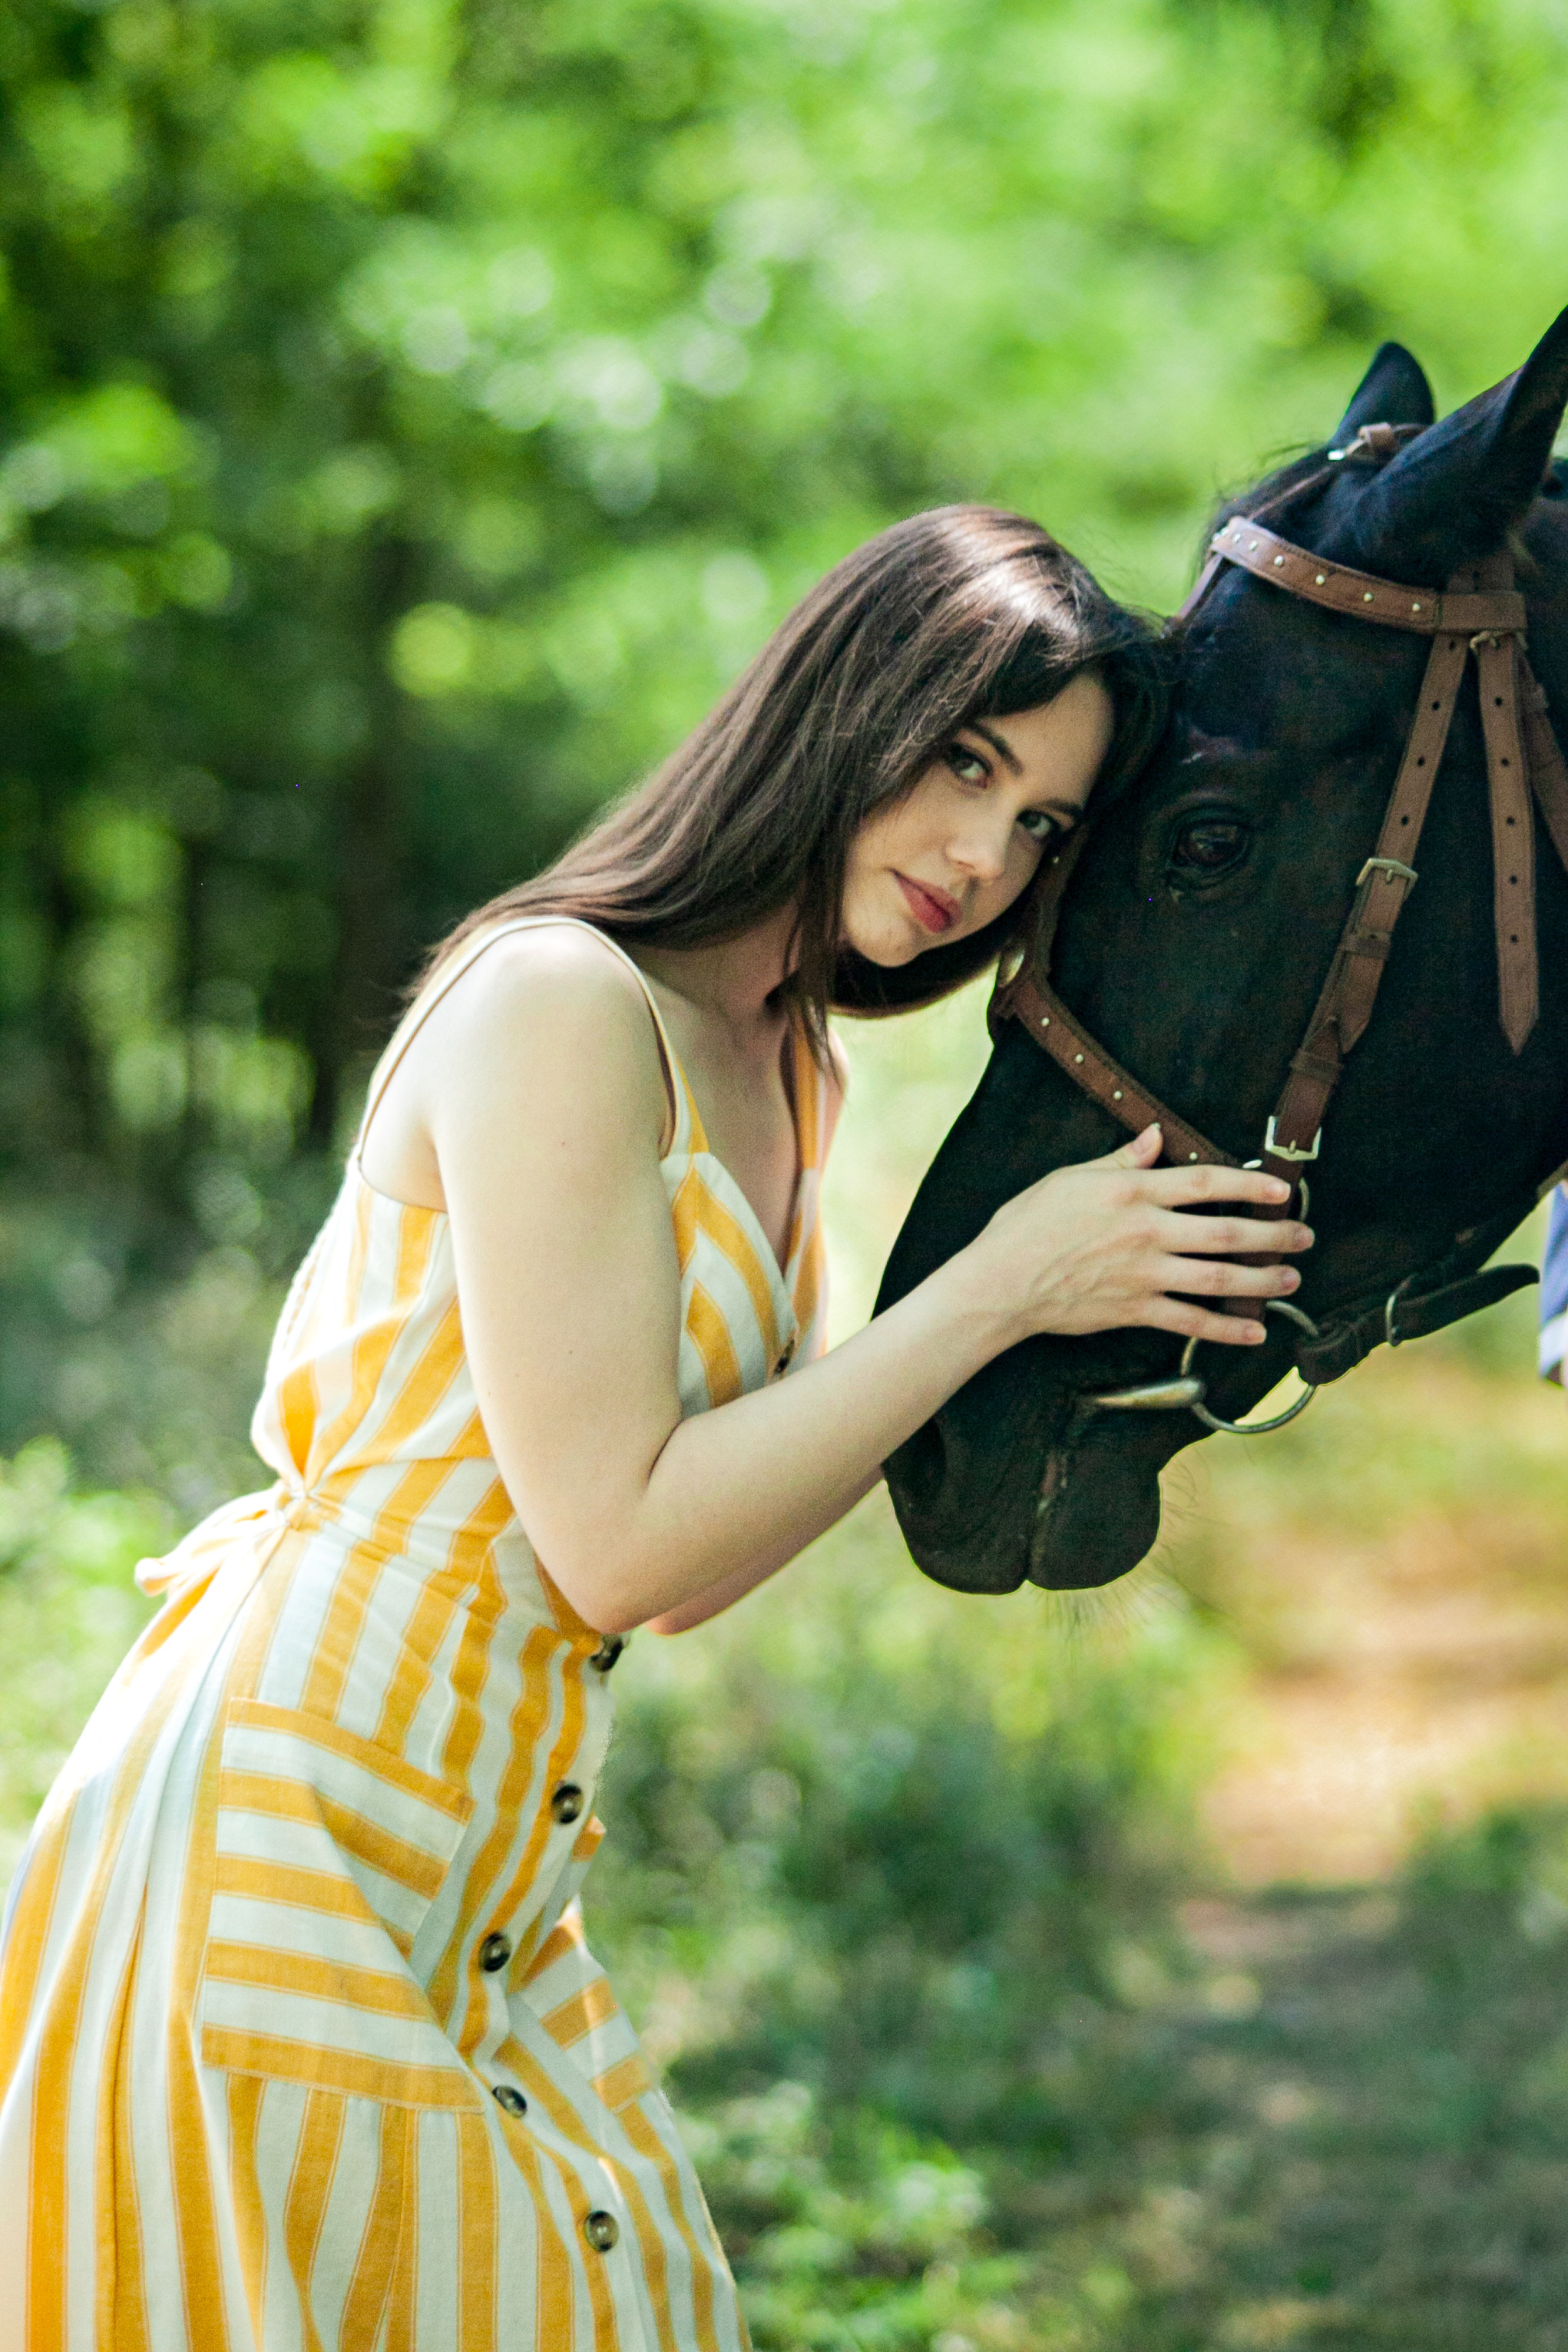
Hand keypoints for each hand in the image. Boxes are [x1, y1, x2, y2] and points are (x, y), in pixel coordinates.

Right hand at [969, 1123, 1313, 1347]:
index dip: (1248, 1184)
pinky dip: (1226, 1328)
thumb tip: (1154, 1135)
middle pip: (1224, 1232)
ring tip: (1291, 1277)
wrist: (1000, 1283)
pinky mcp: (1135, 1310)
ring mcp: (1144, 1275)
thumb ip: (1119, 1160)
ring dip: (1261, 1279)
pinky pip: (1191, 1322)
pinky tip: (1255, 1330)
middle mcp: (1146, 1232)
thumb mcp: (1069, 1178)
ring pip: (1217, 1277)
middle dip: (1271, 1235)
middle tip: (1303, 1236)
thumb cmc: (1026, 1226)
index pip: (1203, 1182)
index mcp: (1131, 1193)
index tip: (1280, 1188)